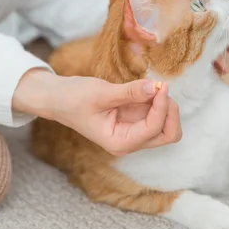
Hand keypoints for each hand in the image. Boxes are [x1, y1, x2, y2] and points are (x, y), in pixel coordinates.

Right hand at [13, 70, 181, 154]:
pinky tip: (147, 87)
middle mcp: (129, 142)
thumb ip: (130, 92)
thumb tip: (155, 87)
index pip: (154, 128)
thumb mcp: (101, 93)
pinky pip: (156, 114)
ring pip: (165, 125)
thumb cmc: (73, 98)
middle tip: (161, 88)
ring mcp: (133, 131)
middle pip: (167, 134)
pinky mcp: (134, 120)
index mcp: (119, 143)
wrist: (58, 98)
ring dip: (165, 106)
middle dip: (169, 112)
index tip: (160, 84)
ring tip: (153, 86)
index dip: (162, 106)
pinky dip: (157, 101)